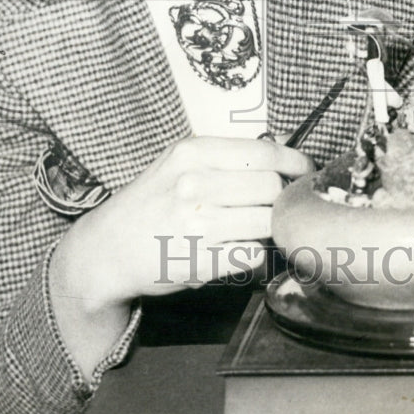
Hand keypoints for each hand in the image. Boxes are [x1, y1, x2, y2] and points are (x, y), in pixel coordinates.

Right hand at [49, 136, 311, 375]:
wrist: (107, 250)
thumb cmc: (150, 202)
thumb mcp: (178, 163)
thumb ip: (225, 156)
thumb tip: (282, 151)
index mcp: (193, 153)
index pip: (265, 153)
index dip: (295, 162)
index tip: (305, 171)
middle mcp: (196, 184)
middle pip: (272, 188)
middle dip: (279, 198)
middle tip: (274, 204)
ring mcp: (199, 225)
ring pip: (267, 222)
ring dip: (267, 227)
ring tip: (250, 227)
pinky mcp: (202, 262)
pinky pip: (253, 254)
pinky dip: (251, 253)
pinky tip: (234, 248)